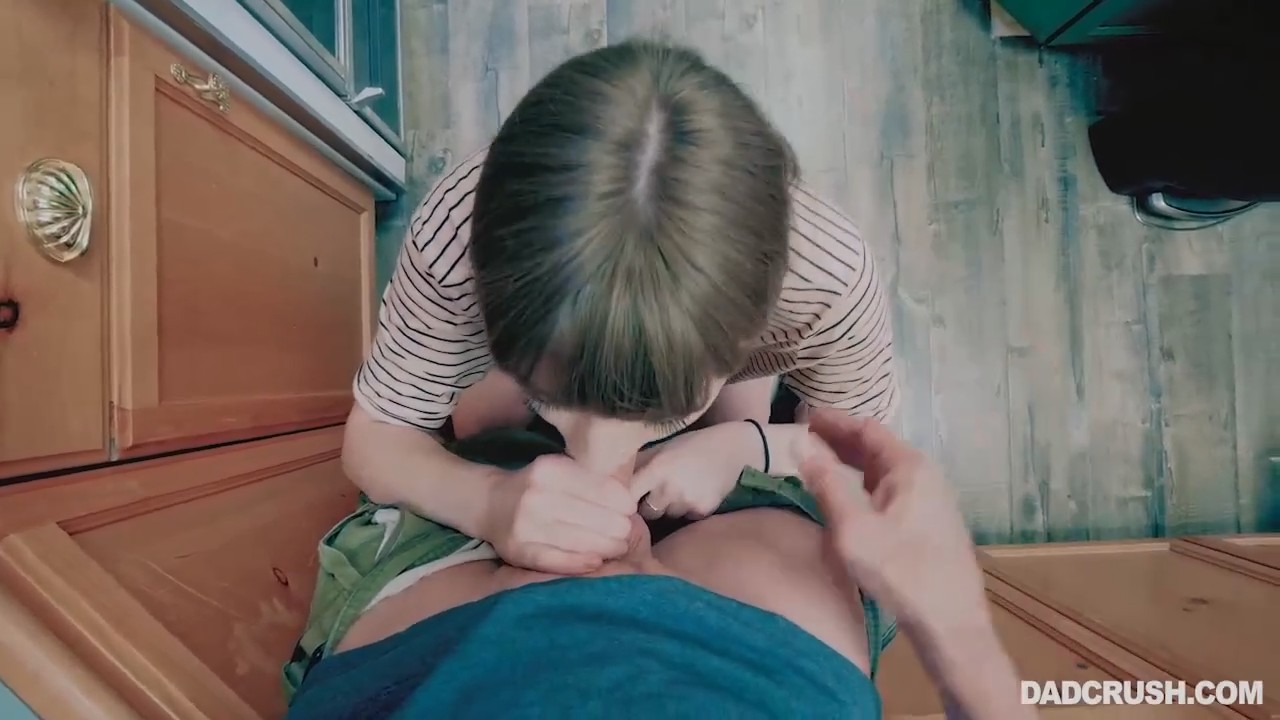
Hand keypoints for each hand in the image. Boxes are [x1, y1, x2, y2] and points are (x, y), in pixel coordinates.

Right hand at [480, 454, 635, 574]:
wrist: (491, 503)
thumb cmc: (536, 487)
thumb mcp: (560, 471)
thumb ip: (590, 482)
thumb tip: (629, 504)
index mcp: (551, 470)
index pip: (601, 489)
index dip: (622, 503)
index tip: (631, 511)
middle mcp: (538, 495)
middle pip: (594, 517)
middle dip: (618, 527)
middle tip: (626, 534)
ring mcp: (526, 525)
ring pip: (580, 540)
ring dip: (607, 547)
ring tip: (618, 548)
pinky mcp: (520, 550)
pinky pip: (559, 560)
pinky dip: (581, 562)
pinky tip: (596, 562)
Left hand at [630, 423, 755, 519]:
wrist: (735, 449)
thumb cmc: (694, 445)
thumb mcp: (664, 448)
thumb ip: (640, 464)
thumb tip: (613, 479)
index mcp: (657, 468)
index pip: (628, 494)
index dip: (623, 499)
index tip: (623, 499)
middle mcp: (670, 488)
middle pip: (646, 511)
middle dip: (648, 504)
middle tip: (656, 491)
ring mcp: (688, 501)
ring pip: (667, 515)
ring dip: (668, 507)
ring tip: (681, 488)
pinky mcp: (703, 511)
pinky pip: (685, 518)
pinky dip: (687, 510)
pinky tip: (694, 493)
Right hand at [796, 410, 989, 640]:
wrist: (950, 621)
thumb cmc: (900, 570)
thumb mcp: (853, 527)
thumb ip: (826, 483)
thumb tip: (802, 446)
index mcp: (909, 466)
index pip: (866, 428)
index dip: (833, 421)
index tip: (802, 417)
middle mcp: (925, 474)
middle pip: (877, 447)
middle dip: (840, 440)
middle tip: (805, 438)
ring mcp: (932, 499)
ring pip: (885, 470)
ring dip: (852, 463)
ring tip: (821, 462)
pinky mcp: (931, 523)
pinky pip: (892, 489)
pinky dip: (865, 483)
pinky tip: (851, 495)